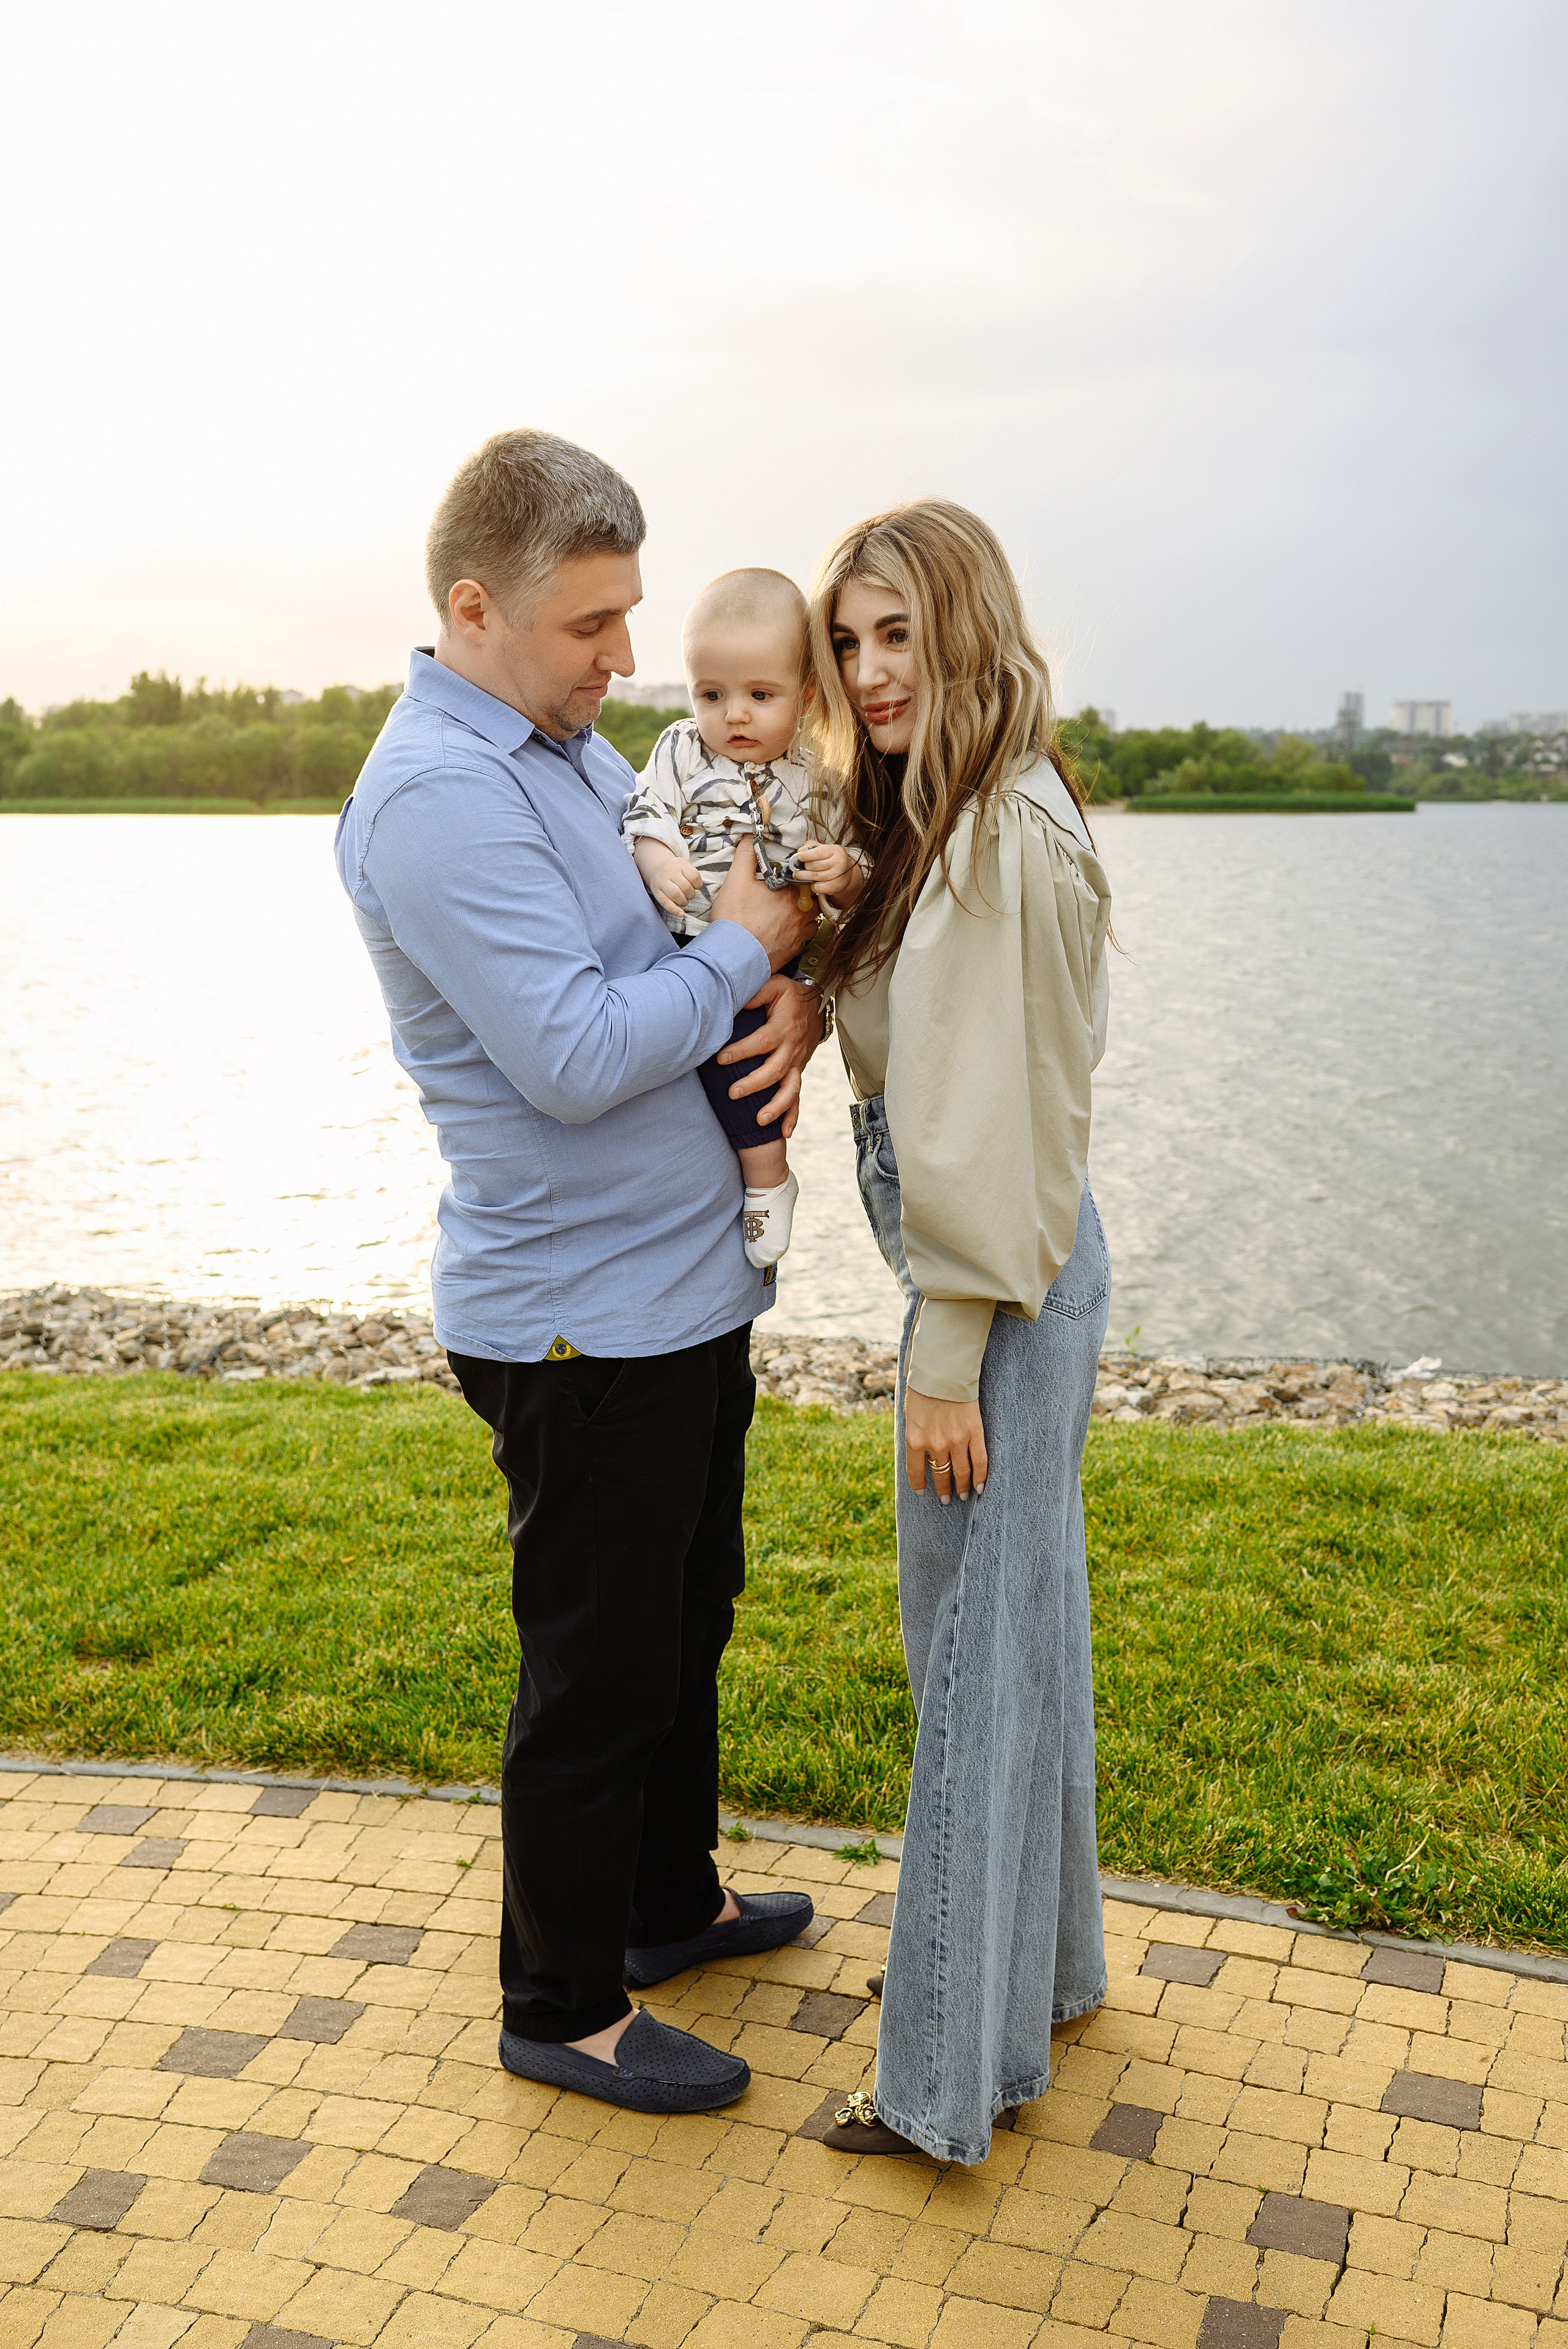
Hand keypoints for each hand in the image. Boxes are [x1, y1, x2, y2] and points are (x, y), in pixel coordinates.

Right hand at [632, 836, 703, 916]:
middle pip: (686, 887)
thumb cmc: (677, 871)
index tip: (696, 886)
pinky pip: (665, 902)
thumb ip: (693, 875)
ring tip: (684, 901)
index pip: (694, 876)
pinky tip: (681, 914)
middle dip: (691, 895)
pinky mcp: (655, 891)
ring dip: (684, 901)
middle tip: (689, 895)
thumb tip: (699, 888)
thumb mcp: (686, 867)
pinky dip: (674, 910)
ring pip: (675, 894)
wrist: (658, 869)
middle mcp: (669, 870)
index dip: (698, 885)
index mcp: (680, 863)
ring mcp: (661, 881)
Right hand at [709, 839, 819, 969]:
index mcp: (791, 893)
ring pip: (812, 918)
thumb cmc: (735, 918)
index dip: (796, 875)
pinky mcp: (796, 949)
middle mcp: (802, 912)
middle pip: (811, 897)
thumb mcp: (736, 879)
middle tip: (785, 895)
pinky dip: (799, 931)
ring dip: (804, 913)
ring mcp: (801, 932)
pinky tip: (784, 929)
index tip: (785, 878)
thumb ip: (746, 855)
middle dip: (802, 894)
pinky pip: (806, 936)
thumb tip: (750, 837)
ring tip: (786, 912)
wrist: (733, 956)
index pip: (805, 877)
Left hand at [714, 973, 824, 1136]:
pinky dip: (792, 1116)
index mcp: (783, 1027)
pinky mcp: (798, 1072)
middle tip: (732, 1093)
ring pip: (790, 1088)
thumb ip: (756, 994)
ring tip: (759, 1121)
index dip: (741, 1051)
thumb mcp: (774, 986)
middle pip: (775, 1070)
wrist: (816, 1003)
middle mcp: (792, 1049)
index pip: (761, 1042)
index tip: (720, 1059)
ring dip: (776, 1106)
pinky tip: (784, 1133)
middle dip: (754, 1084)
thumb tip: (734, 1001)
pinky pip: (798, 1097)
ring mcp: (798, 1063)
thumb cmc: (788, 995)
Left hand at [795, 840, 865, 906]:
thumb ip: (812, 846)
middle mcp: (839, 862)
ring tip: (798, 875)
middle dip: (803, 867)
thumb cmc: (832, 859)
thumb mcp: (825, 848)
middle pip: (815, 865)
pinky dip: (812, 885)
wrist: (847, 872)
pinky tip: (811, 882)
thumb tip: (800, 851)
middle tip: (797, 868)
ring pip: (814, 877)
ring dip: (803, 877)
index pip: (818, 852)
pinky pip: (818, 887)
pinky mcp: (835, 886)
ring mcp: (838, 875)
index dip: (806, 855)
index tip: (799, 857)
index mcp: (836, 850)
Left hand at [904, 1389, 987, 1501]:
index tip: (922, 1492)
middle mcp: (935, 1445)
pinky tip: (980, 1488)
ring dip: (963, 1487)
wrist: (943, 1371)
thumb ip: (915, 1434)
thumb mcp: (910, 1414)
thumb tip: (920, 1451)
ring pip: (961, 1471)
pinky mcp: (974, 1433)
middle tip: (947, 1499)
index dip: (919, 1484)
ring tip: (964, 1496)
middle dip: (944, 1489)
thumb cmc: (923, 1389)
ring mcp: (956, 1440)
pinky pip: (979, 1461)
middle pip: (941, 1474)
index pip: (916, 1471)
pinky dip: (980, 1477)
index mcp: (915, 1440)